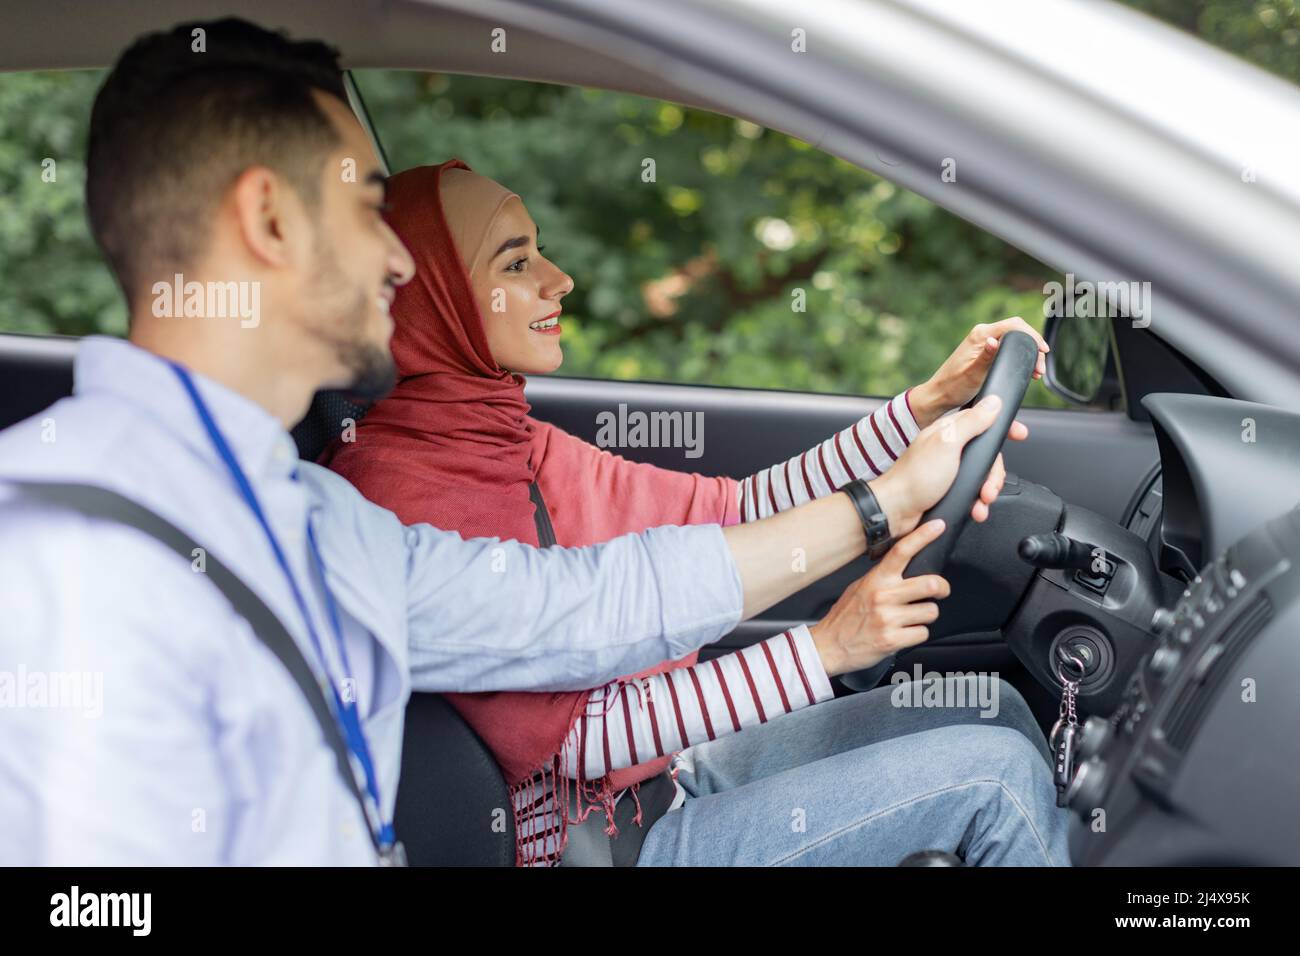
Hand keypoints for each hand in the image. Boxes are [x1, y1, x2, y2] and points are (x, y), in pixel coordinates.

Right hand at [809, 518, 950, 675]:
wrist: (828, 645)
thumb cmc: (845, 617)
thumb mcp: (859, 587)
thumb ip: (882, 578)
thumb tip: (906, 568)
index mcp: (876, 579)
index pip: (902, 551)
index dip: (923, 536)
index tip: (938, 526)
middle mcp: (883, 596)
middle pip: (930, 584)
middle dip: (942, 588)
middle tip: (940, 591)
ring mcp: (888, 618)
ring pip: (930, 612)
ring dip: (925, 616)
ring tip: (909, 618)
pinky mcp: (892, 640)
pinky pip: (922, 633)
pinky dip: (917, 634)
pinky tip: (903, 633)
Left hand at [867, 393, 1028, 536]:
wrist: (895, 511)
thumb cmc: (915, 478)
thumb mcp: (947, 444)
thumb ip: (971, 422)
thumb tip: (993, 402)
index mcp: (948, 431)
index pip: (983, 422)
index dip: (1002, 429)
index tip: (1019, 434)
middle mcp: (948, 448)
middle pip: (987, 454)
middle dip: (994, 474)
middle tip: (990, 488)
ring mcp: (947, 469)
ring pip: (981, 476)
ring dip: (986, 492)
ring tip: (982, 503)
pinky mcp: (946, 488)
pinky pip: (971, 492)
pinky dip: (977, 502)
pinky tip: (975, 509)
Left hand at [908, 317, 1048, 427]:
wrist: (939, 396)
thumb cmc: (953, 387)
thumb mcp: (973, 374)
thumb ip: (986, 357)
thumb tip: (995, 341)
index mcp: (980, 335)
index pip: (1015, 325)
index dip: (1033, 336)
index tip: (1043, 350)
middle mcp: (982, 334)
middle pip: (1017, 332)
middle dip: (1032, 347)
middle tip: (1039, 368)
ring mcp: (984, 342)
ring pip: (1014, 341)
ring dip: (1027, 354)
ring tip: (1035, 372)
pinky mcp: (985, 351)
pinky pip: (1007, 348)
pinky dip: (1018, 357)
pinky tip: (1025, 370)